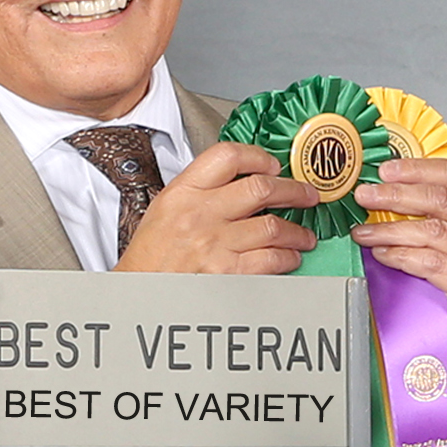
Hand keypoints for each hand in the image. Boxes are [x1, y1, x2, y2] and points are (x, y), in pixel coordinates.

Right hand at [116, 141, 317, 274]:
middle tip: (307, 195)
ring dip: (297, 231)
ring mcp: (214, 242)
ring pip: (273, 226)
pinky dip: (288, 257)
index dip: (259, 157)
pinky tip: (291, 257)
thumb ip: (203, 191)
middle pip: (261, 188)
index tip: (274, 166)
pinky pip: (270, 259)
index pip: (227, 157)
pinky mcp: (226, 271)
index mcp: (183, 191)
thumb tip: (245, 181)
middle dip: (294, 191)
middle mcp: (199, 213)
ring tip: (304, 235)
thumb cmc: (152, 253)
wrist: (138, 290)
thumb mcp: (167, 208)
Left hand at [351, 157, 446, 384]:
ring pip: (430, 230)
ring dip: (390, 229)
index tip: (386, 169)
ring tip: (364, 232)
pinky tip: (383, 254)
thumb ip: (440, 215)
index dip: (417, 169)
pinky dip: (399, 256)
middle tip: (365, 196)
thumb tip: (389, 192)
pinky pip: (428, 262)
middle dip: (396, 194)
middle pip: (440, 199)